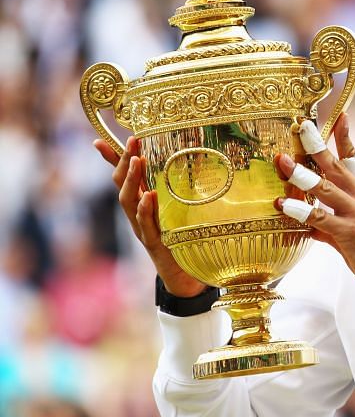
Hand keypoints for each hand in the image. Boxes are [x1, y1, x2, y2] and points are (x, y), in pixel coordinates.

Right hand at [93, 136, 205, 297]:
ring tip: (137, 160)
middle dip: (124, 161)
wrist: (184, 276)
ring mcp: (142, 229)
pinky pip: (146, 224)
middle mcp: (136, 215)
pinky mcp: (155, 242)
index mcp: (141, 205)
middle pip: (122, 185)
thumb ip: (176, 193)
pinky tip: (149, 195)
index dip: (112, 160)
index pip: (123, 178)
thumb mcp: (177, 211)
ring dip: (131, 180)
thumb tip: (195, 163)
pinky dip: (146, 209)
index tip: (98, 140)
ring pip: (128, 202)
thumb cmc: (181, 240)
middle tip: (132, 141)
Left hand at [274, 115, 354, 300]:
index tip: (339, 116)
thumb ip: (334, 221)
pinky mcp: (350, 233)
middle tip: (300, 126)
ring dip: (301, 174)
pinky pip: (320, 218)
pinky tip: (283, 205)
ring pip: (325, 187)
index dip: (346, 137)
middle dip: (316, 145)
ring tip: (282, 162)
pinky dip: (300, 210)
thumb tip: (311, 224)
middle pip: (337, 165)